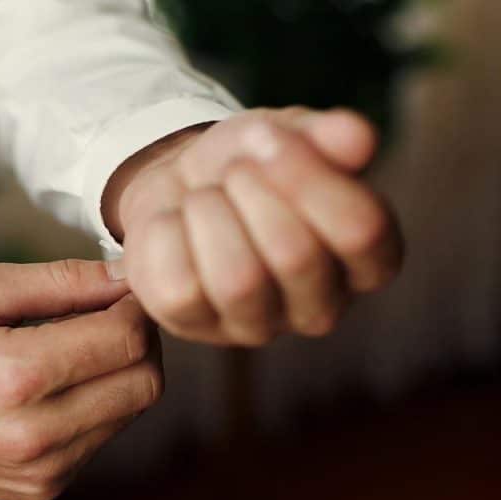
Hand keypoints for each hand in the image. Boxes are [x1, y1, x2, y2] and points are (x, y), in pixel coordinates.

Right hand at [0, 260, 162, 499]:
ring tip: (70, 349)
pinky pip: (101, 441)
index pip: (127, 339)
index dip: (137, 305)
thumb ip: (61, 280)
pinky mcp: (38, 490)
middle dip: (139, 339)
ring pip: (130, 413)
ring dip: (118, 374)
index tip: (121, 288)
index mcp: (14, 375)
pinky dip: (95, 407)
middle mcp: (33, 433)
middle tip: (105, 314)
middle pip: (145, 382)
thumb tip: (126, 275)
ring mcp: (38, 471)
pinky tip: (54, 387)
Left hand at [104, 107, 403, 345]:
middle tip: (234, 169)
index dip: (311, 177)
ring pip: (238, 282)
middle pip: (297, 256)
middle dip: (254, 193)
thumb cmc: (249, 164)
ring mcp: (257, 327)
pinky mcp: (193, 325)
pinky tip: (174, 222)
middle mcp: (322, 308)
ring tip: (204, 195)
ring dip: (211, 215)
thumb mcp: (289, 135)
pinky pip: (181, 288)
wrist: (177, 184)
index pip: (363, 231)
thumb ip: (328, 136)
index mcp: (368, 261)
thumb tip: (358, 139)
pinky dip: (168, 235)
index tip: (273, 137)